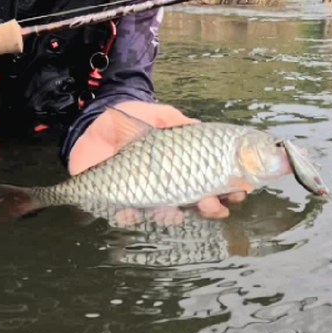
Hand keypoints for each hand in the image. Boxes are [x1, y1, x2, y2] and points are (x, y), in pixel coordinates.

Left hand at [68, 100, 247, 221]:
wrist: (92, 125)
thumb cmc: (129, 120)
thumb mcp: (157, 116)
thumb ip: (177, 122)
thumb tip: (199, 128)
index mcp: (177, 166)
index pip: (207, 183)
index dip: (224, 190)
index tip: (239, 192)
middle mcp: (164, 184)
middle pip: (192, 204)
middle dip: (208, 207)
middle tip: (213, 204)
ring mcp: (142, 195)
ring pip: (163, 215)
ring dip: (173, 216)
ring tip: (175, 211)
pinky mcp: (115, 201)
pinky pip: (126, 216)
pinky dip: (130, 216)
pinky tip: (132, 212)